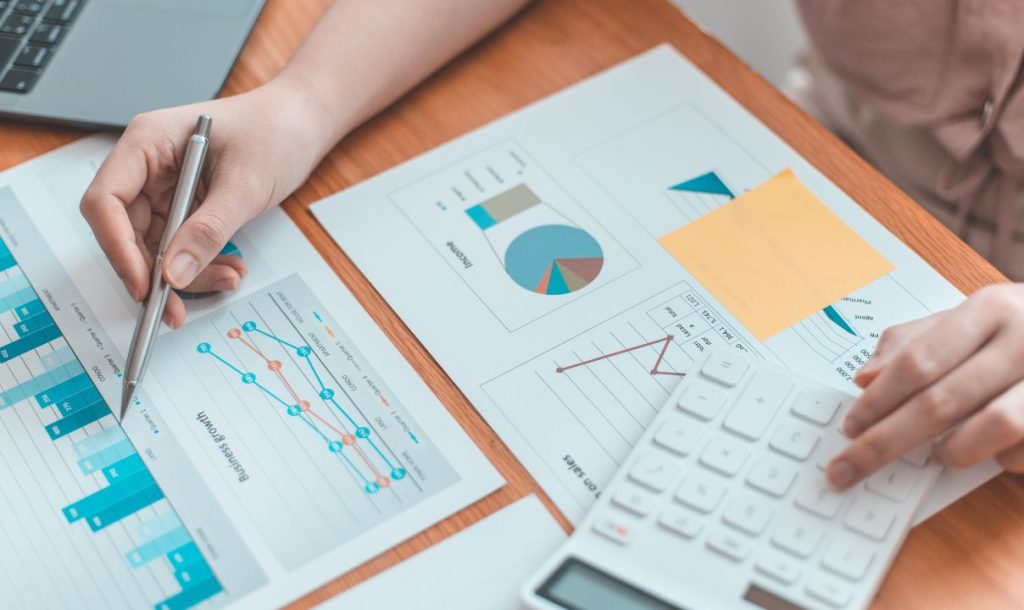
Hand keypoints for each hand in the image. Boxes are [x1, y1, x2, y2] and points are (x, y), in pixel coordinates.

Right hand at [80, 79, 328, 327]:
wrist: (300, 125)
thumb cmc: (274, 132)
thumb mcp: (244, 184)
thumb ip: (208, 230)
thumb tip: (173, 274)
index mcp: (148, 142)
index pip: (105, 200)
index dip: (117, 247)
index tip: (143, 284)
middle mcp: (147, 166)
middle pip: (125, 231)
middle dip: (153, 273)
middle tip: (175, 309)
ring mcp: (164, 187)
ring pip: (155, 247)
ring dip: (187, 273)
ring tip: (228, 278)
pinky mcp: (184, 206)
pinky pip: (180, 247)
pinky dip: (202, 264)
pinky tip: (230, 269)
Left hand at [826, 284, 1023, 488]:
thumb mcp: (974, 317)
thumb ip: (915, 342)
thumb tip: (865, 376)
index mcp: (991, 309)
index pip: (919, 361)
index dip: (878, 400)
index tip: (848, 428)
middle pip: (941, 401)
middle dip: (886, 441)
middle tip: (849, 468)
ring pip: (993, 429)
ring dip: (954, 450)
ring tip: (939, 453)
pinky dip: (1002, 459)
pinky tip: (993, 450)